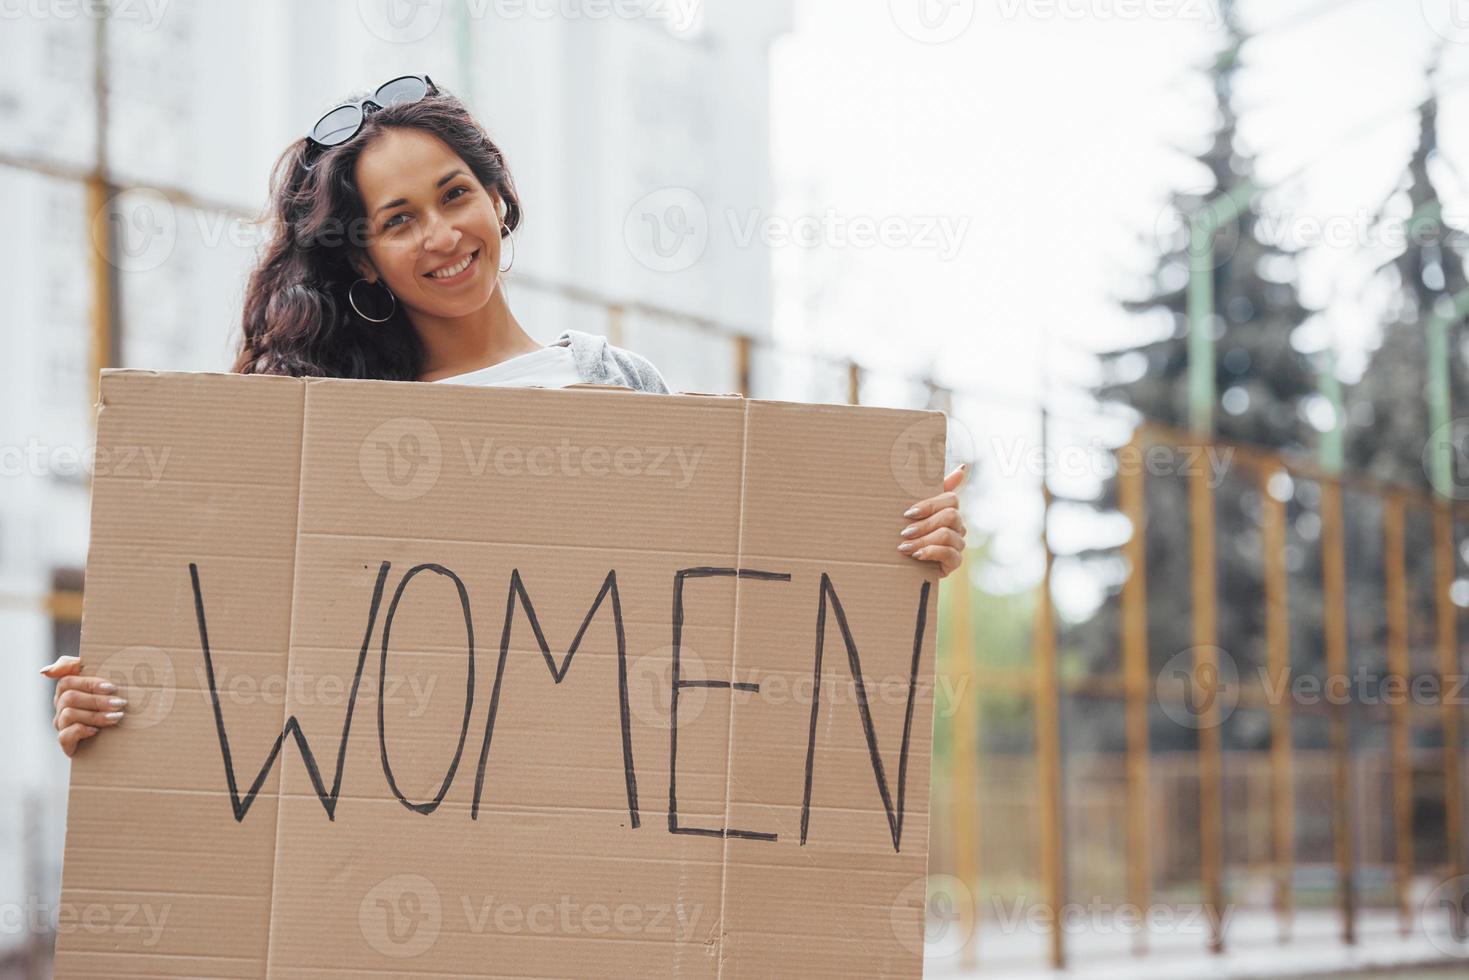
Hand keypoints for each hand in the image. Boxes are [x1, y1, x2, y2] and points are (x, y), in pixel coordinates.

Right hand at [40, 655, 126, 756]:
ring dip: (95, 715)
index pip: (66, 681)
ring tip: (116, 717)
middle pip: (69, 698)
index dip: (88, 683)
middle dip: (97, 700)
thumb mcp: (102, 683)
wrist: (125, 737)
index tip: (111, 687)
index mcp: (68, 691)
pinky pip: (64, 736)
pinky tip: (96, 731)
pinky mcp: (67, 744)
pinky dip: (81, 731)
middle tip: (120, 703)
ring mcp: (62, 726)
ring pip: (68, 715)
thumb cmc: (113, 704)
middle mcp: (61, 708)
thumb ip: (78, 667)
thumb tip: (46, 671)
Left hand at [898, 464, 967, 578]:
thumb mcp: (916, 512)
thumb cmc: (910, 534)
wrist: (904, 565)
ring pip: (947, 534)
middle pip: (950, 516)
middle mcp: (957, 526)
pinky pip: (949, 553)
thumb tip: (963, 468)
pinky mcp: (956, 561)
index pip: (951, 499)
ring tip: (904, 547)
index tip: (908, 512)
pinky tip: (917, 555)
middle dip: (924, 524)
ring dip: (923, 540)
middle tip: (904, 532)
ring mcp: (958, 544)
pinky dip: (931, 552)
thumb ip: (932, 490)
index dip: (930, 505)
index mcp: (949, 510)